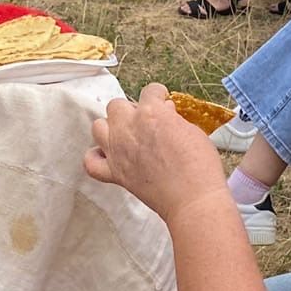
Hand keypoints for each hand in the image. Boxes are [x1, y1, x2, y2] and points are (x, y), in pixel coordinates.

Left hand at [86, 84, 227, 222]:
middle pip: (117, 106)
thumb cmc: (199, 166)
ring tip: (125, 135)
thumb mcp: (192, 131)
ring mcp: (117, 150)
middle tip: (145, 120)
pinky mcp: (115, 173)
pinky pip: (91, 162)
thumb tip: (165, 112)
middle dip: (131, 110)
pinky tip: (107, 156)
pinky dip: (95, 157)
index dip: (157, 95)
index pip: (149, 91)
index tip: (162, 100)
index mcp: (151, 112)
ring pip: (98, 127)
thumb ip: (173, 119)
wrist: (193, 199)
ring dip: (110, 128)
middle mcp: (129, 128)